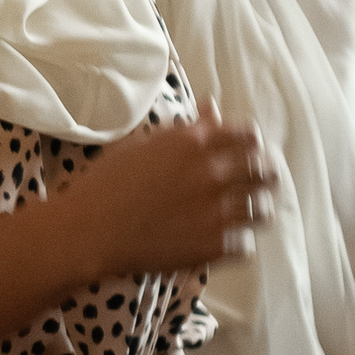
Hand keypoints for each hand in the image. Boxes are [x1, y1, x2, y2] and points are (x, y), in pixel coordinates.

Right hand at [49, 110, 268, 277]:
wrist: (87, 232)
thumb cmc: (105, 184)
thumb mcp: (143, 145)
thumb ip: (187, 128)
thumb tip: (213, 108)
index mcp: (194, 143)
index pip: (250, 136)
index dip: (251, 145)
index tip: (245, 153)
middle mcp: (213, 173)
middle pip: (267, 172)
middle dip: (263, 176)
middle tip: (251, 184)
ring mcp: (217, 211)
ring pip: (263, 210)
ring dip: (254, 210)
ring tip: (240, 214)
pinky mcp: (215, 246)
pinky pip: (247, 244)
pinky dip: (236, 242)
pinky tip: (220, 239)